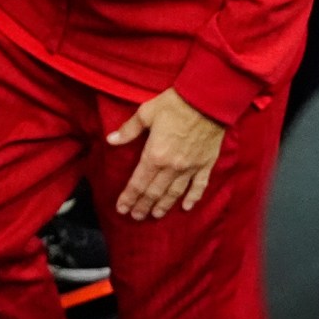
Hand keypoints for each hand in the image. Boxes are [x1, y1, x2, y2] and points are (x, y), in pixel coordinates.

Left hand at [106, 88, 225, 220]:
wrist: (207, 101)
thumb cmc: (174, 104)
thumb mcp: (146, 112)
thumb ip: (129, 130)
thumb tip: (110, 140)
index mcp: (154, 155)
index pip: (138, 183)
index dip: (129, 197)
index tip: (121, 208)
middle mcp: (171, 167)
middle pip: (154, 192)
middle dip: (143, 205)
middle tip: (135, 217)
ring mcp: (190, 168)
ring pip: (174, 193)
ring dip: (163, 206)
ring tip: (155, 215)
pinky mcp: (205, 165)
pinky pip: (199, 186)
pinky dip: (193, 198)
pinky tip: (187, 208)